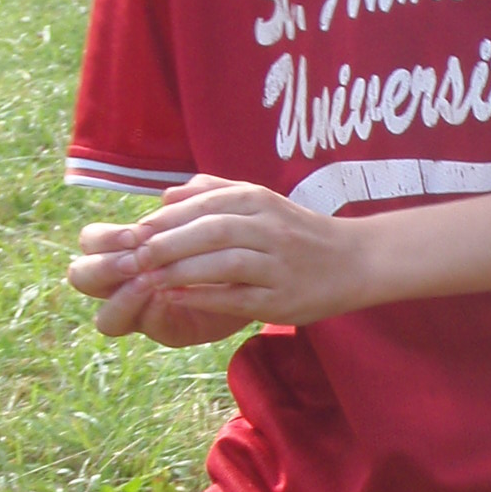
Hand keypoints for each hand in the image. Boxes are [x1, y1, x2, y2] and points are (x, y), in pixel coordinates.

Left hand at [68, 174, 371, 339]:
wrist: (356, 261)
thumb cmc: (300, 233)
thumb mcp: (264, 202)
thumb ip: (216, 192)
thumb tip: (167, 195)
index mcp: (263, 202)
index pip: (207, 204)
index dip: (167, 218)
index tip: (136, 231)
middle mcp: (272, 229)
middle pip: (213, 231)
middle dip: (168, 243)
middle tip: (135, 256)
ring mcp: (280, 266)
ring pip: (224, 263)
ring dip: (181, 271)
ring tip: (149, 278)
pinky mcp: (283, 299)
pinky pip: (238, 297)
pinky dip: (204, 297)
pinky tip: (177, 298)